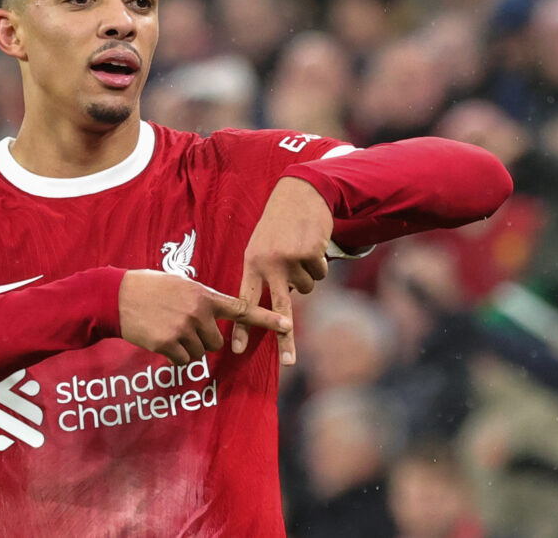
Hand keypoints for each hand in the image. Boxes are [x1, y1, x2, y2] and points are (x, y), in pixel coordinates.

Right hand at [119, 269, 291, 364]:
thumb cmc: (149, 286)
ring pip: (200, 352)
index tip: (287, 325)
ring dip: (188, 347)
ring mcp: (182, 330)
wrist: (115, 296)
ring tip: (169, 329)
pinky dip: (175, 355)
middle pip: (217, 341)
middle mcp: (197, 313)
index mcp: (204, 295)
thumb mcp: (180, 284)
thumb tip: (218, 313)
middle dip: (204, 338)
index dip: (266, 319)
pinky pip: (183, 361)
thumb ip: (202, 298)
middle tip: (184, 325)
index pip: (241, 309)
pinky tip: (161, 339)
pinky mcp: (166, 345)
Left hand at [234, 177, 333, 364]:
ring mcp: (289, 260)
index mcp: (251, 264)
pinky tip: (311, 244)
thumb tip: (276, 309)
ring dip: (307, 274)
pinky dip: (320, 263)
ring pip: (306, 288)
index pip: (243, 301)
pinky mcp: (309, 254)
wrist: (299, 194)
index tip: (236, 349)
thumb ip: (263, 275)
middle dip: (284, 337)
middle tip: (287, 363)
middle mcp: (268, 264)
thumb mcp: (261, 247)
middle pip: (277, 308)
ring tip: (299, 250)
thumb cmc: (278, 226)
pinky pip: (321, 273)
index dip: (241, 327)